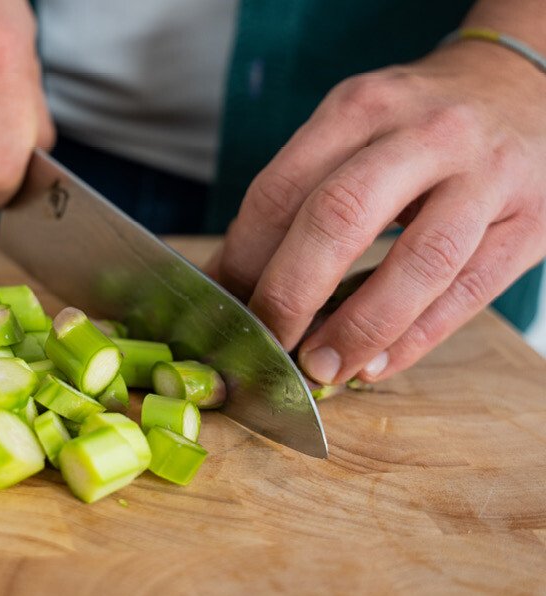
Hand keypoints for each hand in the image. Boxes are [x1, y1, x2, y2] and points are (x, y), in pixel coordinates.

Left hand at [206, 41, 545, 384]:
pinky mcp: (532, 221)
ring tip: (320, 367)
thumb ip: (298, 195)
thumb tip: (231, 279)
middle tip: (264, 343)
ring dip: (358, 327)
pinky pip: (468, 293)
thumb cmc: (417, 125)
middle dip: (290, 293)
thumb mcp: (354, 131)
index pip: (282, 191)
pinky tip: (375, 365)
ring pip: (417, 263)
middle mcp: (424, 134)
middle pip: (340, 218)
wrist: (525, 86)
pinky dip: (415, 339)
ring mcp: (487, 176)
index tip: (223, 307)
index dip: (243, 259)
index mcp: (361, 107)